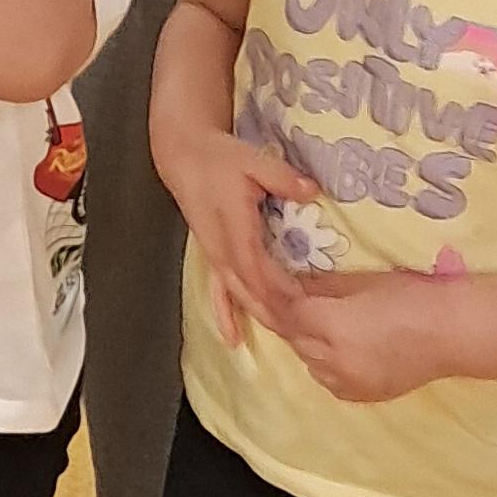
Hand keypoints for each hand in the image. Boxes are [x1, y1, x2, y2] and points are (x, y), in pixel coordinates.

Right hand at [161, 127, 313, 355]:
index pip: (258, 266)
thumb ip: (283, 178)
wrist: (184, 156)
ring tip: (284, 336)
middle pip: (249, 289)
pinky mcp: (212, 257)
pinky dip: (226, 315)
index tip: (304, 304)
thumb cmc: (219, 157)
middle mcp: (223, 249)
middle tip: (304, 330)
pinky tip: (233, 339)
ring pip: (237, 295)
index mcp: (235, 226)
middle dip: (275, 312)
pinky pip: (219, 292)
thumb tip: (313, 192)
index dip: (278, 288)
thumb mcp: (253, 160)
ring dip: (260, 316)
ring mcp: (215, 256)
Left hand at [270, 261, 465, 405]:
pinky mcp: (362, 395)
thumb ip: (323, 286)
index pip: (288, 311)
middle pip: (293, 337)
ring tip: (310, 321)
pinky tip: (332, 348)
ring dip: (303, 340)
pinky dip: (322, 363)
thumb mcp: (364, 281)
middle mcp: (334, 360)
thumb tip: (294, 284)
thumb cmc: (414, 296)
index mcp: (333, 326)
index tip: (267, 279)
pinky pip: (327, 379)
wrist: (454, 333)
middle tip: (284, 297)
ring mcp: (347, 383)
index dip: (274, 294)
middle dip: (285, 317)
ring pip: (308, 361)